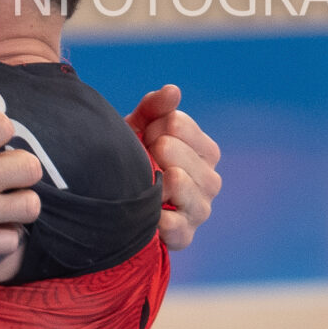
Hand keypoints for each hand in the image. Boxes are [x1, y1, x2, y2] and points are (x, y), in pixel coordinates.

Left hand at [126, 85, 222, 250]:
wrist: (115, 200)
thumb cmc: (134, 160)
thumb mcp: (139, 129)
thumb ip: (155, 108)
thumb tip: (173, 91)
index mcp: (206, 151)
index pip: (177, 123)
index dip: (151, 127)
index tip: (144, 139)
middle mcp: (211, 181)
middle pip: (173, 149)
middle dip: (148, 152)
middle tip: (141, 163)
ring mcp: (201, 210)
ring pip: (177, 182)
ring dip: (151, 181)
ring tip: (145, 185)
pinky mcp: (185, 237)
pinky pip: (171, 224)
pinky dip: (152, 217)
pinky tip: (144, 213)